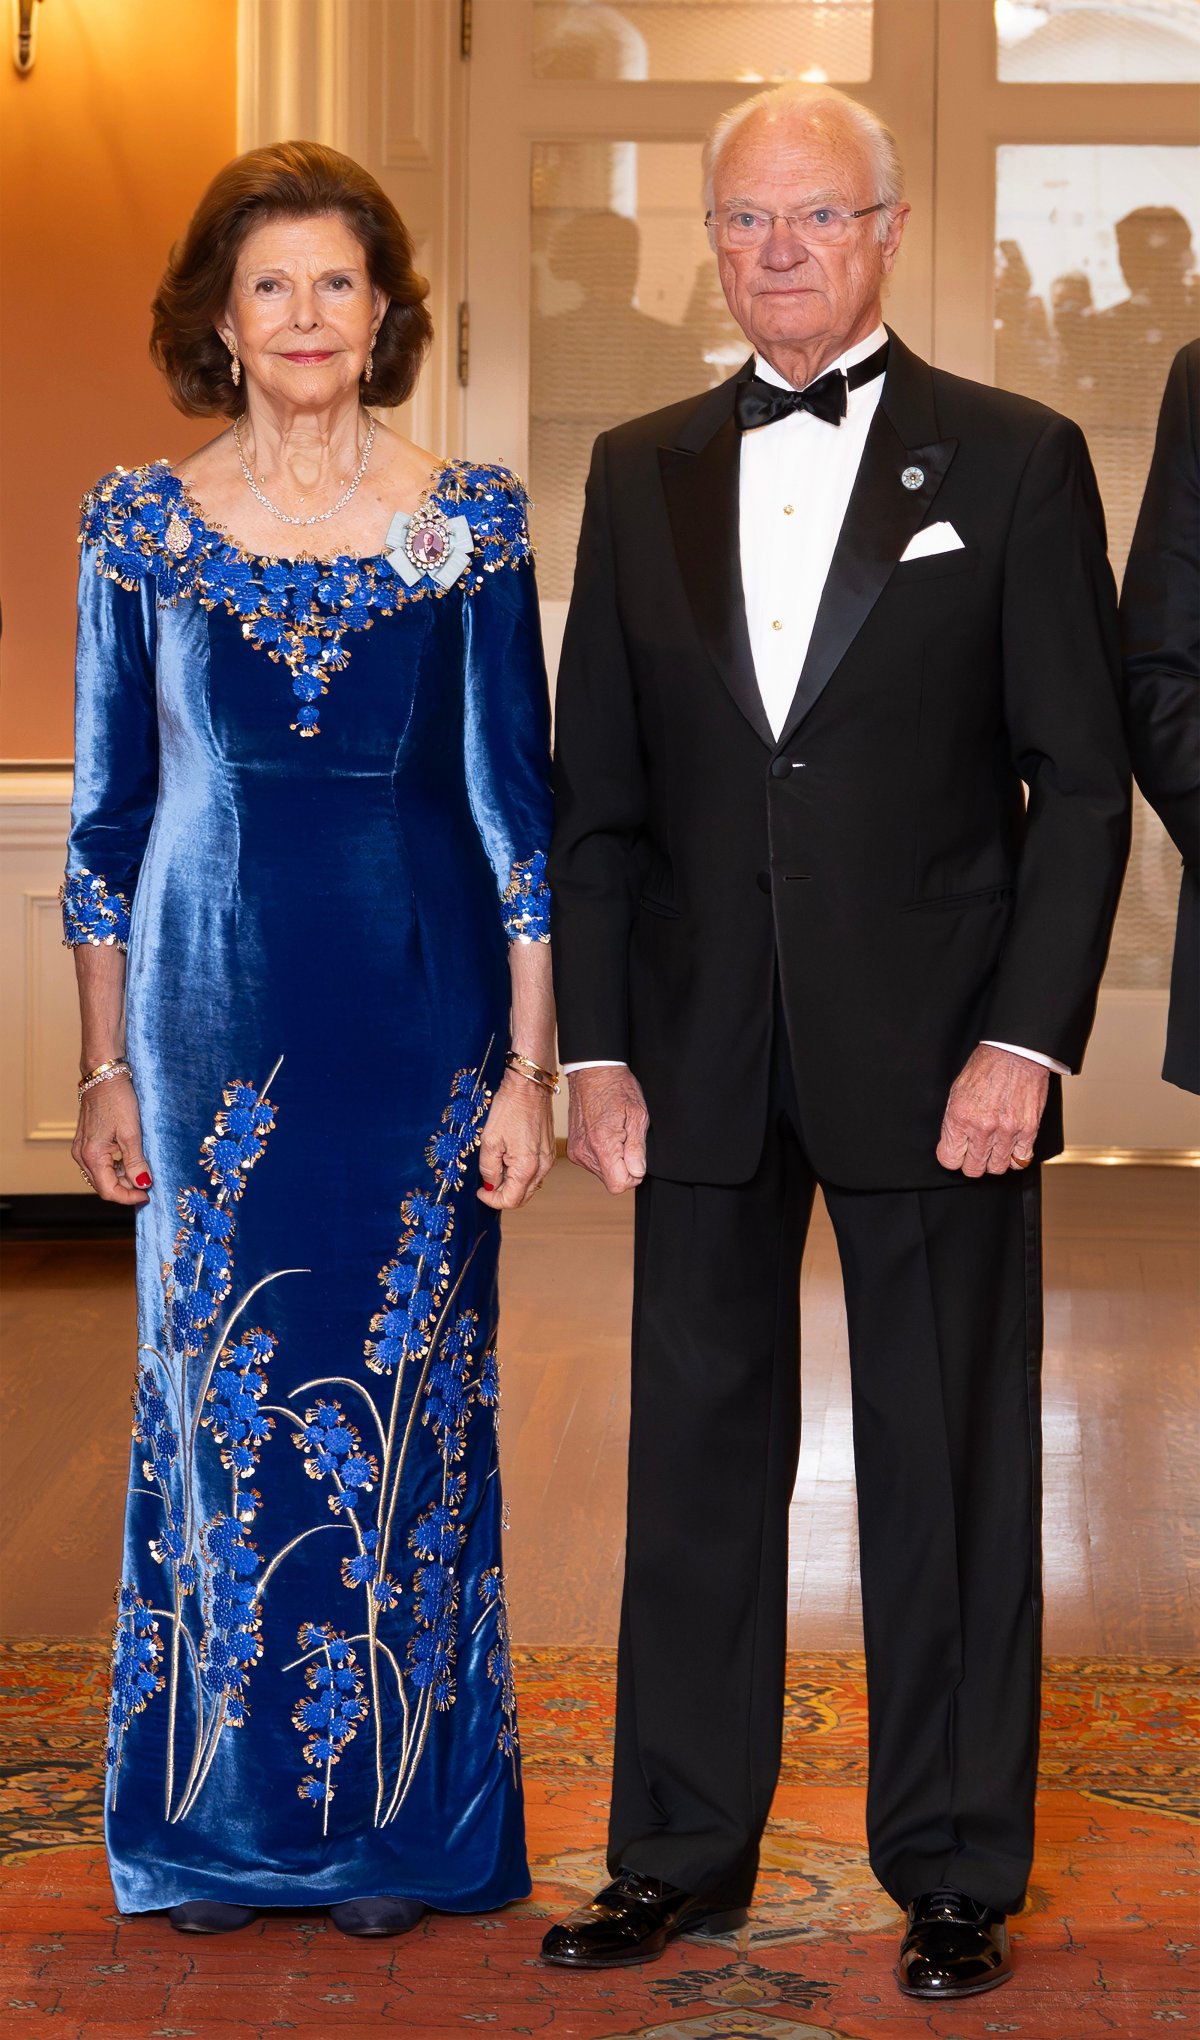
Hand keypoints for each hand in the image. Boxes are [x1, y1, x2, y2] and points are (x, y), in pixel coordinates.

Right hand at [72, 1074, 152, 1204]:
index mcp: (91, 1156)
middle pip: (104, 1186)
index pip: (109, 1191)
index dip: (129, 1197)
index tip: (148, 1195)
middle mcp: (82, 1156)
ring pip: (103, 1176)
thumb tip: (142, 1184)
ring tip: (143, 1170)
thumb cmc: (117, 1100)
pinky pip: (101, 1164)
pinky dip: (116, 1167)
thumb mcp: (132, 1133)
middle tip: (149, 1183)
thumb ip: (136, 1162)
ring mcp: (82, 1149)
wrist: (104, 1076)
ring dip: (122, 1178)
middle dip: (127, 1189)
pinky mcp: (86, 1143)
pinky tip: (131, 1160)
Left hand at [477, 1072, 554, 1209]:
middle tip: (486, 1182)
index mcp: (527, 1167)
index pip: (511, 1200)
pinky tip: (508, 1158)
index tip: (480, 1191)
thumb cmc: (510, 1108)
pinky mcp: (548, 1151)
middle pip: (522, 1197)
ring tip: (497, 1166)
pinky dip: (520, 1173)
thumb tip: (490, 1184)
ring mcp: (548, 1159)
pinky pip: (534, 1172)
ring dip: (512, 1183)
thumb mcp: (489, 1140)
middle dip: (502, 1194)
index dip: (492, 1200)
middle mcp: (542, 1167)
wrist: (528, 1086)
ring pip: (529, 1185)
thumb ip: (488, 1168)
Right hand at [566, 1065, 648, 1193]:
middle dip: (624, 1166)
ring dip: (613, 1160)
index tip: (636, 1157)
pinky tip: (606, 1134)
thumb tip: (637, 1172)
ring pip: (603, 1173)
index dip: (633, 1175)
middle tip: (627, 1138)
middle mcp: (585, 1151)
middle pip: (611, 1180)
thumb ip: (637, 1148)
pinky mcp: (573, 1149)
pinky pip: (593, 1164)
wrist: (592, 1072)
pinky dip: (603, 1155)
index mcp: (602, 1144)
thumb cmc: (617, 1087)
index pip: (619, 1185)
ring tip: (616, 1133)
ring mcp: (576, 1151)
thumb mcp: (638, 1114)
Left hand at [936, 1044, 1048, 1177]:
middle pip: (973, 1168)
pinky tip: (1010, 1146)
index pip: (949, 1159)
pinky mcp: (1029, 1130)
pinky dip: (1015, 1157)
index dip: (951, 1157)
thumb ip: (954, 1120)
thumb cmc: (987, 1067)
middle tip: (974, 1151)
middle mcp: (983, 1127)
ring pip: (997, 1168)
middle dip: (971, 1162)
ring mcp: (1007, 1131)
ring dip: (993, 1160)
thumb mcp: (957, 1091)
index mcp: (961, 1117)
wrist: (1016, 1052)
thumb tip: (953, 1142)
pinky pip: (1021, 1160)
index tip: (955, 1153)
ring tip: (993, 1147)